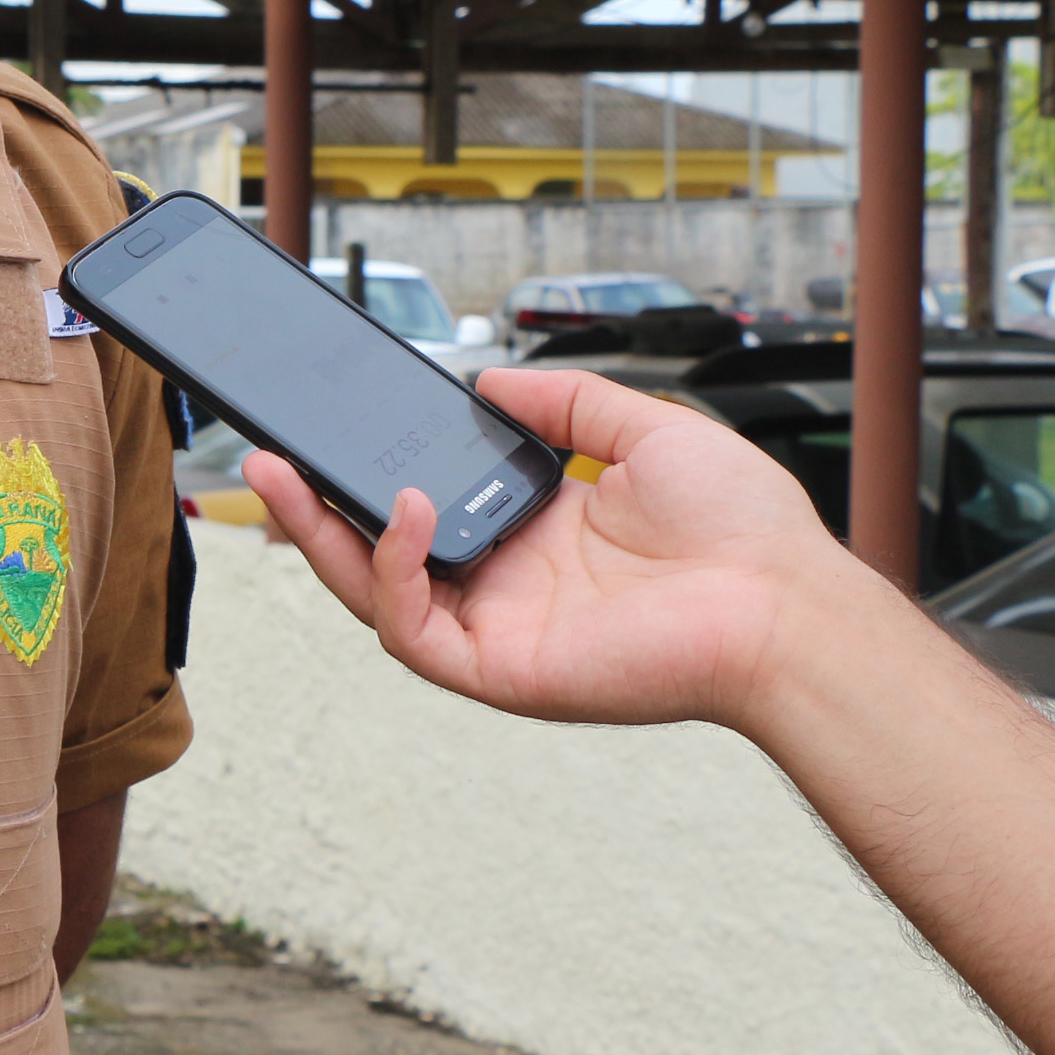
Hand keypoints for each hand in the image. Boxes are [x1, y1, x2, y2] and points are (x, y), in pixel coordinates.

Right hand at [238, 368, 896, 734]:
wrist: (786, 601)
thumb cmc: (744, 529)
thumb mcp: (643, 428)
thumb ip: (565, 402)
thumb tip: (491, 383)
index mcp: (536, 535)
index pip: (427, 505)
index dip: (373, 470)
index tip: (335, 424)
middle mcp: (506, 586)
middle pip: (378, 552)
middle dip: (312, 507)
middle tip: (268, 454)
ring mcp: (498, 631)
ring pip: (375, 594)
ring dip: (321, 538)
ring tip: (285, 478)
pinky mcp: (501, 671)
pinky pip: (415, 630)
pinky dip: (393, 571)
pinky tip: (406, 512)